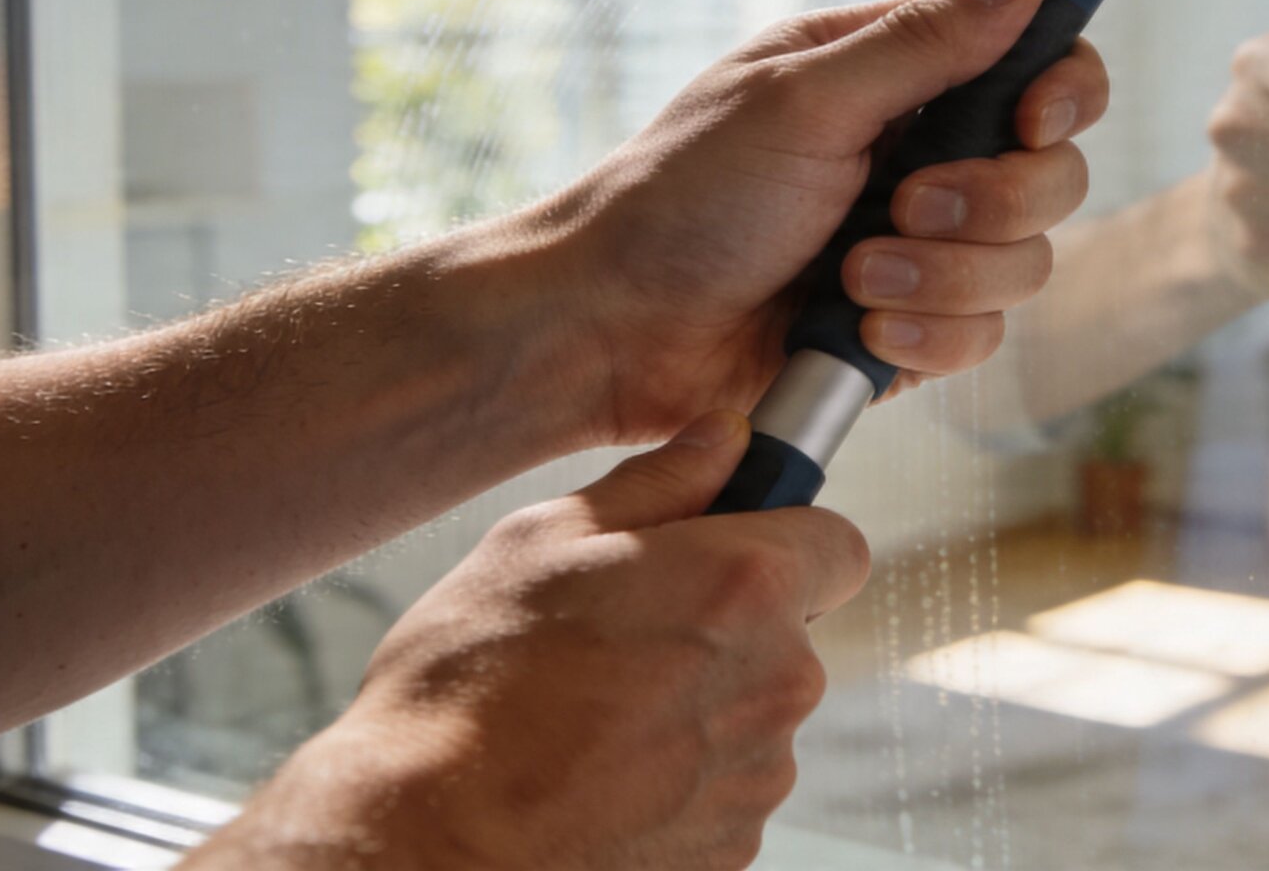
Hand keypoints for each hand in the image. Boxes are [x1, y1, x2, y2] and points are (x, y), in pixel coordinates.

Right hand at [188, 411, 869, 870]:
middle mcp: (778, 682)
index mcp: (746, 585)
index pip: (839, 545)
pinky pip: (723, 787)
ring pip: (753, 713)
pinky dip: (676, 778)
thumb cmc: (471, 685)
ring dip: (699, 705)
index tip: (726, 550)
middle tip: (623, 632)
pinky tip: (597, 772)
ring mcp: (759, 776)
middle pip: (789, 634)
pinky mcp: (733, 849)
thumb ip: (659, 482)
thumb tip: (723, 438)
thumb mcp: (543, 541)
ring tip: (594, 711)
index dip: (786, 540)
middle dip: (727, 625)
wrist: (429, 839)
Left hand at [517, 0, 1109, 447]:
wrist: (614, 328)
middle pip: (1053, 173)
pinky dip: (926, 338)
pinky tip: (859, 330)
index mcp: (896, 77)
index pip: (1036, 62)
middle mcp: (921, 156)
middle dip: (991, 202)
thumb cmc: (682, 195)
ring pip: (1026, 264)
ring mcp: (922, 247)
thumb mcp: (804, 100)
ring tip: (851, 277)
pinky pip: (982, 338)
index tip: (1030, 120)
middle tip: (903, 206)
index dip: (1061, 92)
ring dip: (944, 277)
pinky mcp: (909, 325)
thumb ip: (924, 42)